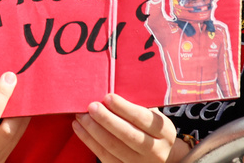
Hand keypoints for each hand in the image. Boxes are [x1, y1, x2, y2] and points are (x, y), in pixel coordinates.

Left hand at [73, 94, 188, 162]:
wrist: (157, 153)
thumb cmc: (148, 126)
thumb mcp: (151, 113)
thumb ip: (135, 102)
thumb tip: (108, 88)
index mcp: (164, 131)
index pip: (143, 118)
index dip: (124, 108)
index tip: (107, 96)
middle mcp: (156, 151)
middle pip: (128, 135)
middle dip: (107, 119)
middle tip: (91, 106)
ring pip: (114, 147)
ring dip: (94, 130)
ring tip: (81, 115)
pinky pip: (105, 157)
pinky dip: (89, 141)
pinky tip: (79, 128)